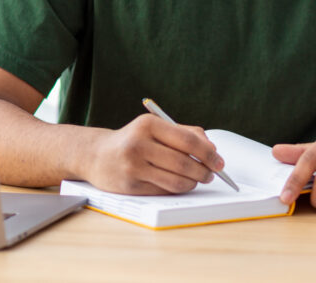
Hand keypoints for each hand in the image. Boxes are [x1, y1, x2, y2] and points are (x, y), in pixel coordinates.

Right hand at [83, 114, 225, 194]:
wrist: (96, 155)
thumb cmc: (132, 141)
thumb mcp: (154, 128)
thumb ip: (183, 133)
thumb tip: (211, 148)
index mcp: (148, 124)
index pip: (188, 141)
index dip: (208, 153)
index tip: (219, 161)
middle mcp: (139, 144)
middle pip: (184, 162)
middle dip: (204, 171)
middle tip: (212, 173)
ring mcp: (133, 166)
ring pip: (176, 180)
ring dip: (193, 182)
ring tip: (198, 179)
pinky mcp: (131, 185)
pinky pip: (164, 190)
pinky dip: (178, 189)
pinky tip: (179, 184)